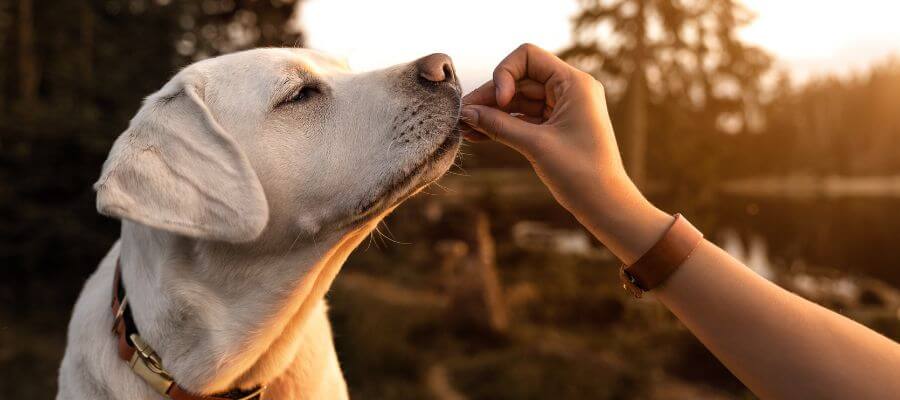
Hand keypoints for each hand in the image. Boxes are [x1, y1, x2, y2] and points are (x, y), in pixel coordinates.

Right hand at [460, 44, 670, 262]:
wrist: (605, 205)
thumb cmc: (580, 173)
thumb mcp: (535, 145)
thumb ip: (498, 125)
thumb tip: (466, 113)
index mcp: (574, 83)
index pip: (528, 57)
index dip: (505, 73)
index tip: (499, 102)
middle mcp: (570, 89)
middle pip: (520, 79)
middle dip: (491, 97)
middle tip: (462, 116)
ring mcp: (563, 108)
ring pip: (519, 100)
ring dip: (493, 112)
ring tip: (464, 128)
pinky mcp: (556, 127)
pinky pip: (524, 118)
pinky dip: (503, 124)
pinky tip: (478, 134)